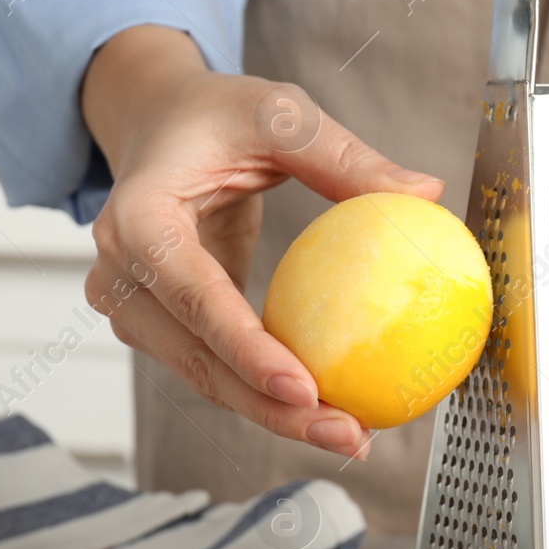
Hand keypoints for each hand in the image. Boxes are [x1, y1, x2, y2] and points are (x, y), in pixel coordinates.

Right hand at [80, 25, 443, 458]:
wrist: (157, 123)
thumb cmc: (217, 115)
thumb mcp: (280, 114)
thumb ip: (344, 156)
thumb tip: (427, 193)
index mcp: (137, 219)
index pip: (194, 297)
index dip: (246, 350)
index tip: (305, 388)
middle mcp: (121, 274)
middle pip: (198, 359)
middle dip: (271, 408)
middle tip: (347, 433)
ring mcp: (134, 308)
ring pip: (206, 378)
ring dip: (275, 415)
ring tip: (350, 434)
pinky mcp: (160, 326)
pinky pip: (216, 368)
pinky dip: (267, 392)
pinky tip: (328, 409)